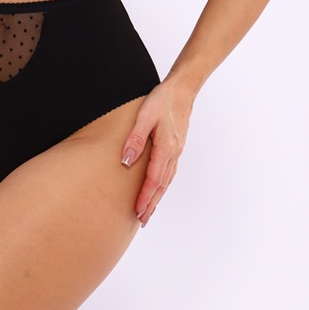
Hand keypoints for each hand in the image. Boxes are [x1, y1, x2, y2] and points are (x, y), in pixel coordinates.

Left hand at [120, 75, 195, 225]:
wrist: (182, 89)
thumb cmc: (162, 100)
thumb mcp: (145, 116)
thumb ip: (135, 139)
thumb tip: (125, 161)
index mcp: (166, 147)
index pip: (154, 179)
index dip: (145, 196)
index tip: (137, 211)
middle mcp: (173, 153)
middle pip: (162, 185)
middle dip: (152, 203)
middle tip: (142, 220)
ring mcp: (177, 151)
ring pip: (166, 180)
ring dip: (157, 196)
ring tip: (148, 210)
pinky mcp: (176, 147)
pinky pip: (169, 172)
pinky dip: (163, 185)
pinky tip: (158, 188)